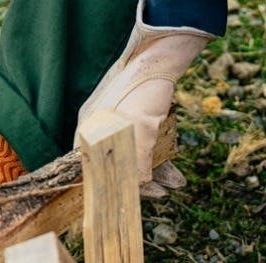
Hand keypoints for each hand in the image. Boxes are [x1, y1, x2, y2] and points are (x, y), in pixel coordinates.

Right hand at [75, 0, 213, 197]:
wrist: (162, 56)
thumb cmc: (146, 91)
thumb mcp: (141, 133)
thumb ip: (136, 164)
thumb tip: (138, 189)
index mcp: (89, 131)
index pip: (93, 172)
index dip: (110, 190)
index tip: (128, 204)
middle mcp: (99, 130)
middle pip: (116, 167)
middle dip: (141, 184)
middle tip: (161, 194)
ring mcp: (117, 125)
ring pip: (135, 159)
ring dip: (156, 174)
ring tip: (175, 184)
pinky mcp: (136, 121)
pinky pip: (146, 148)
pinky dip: (160, 160)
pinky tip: (176, 175)